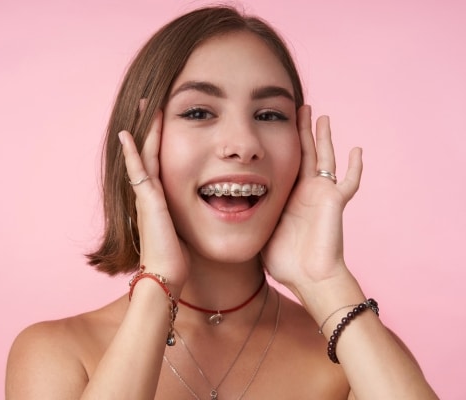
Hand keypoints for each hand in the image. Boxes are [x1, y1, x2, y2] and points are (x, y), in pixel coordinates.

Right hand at [119, 110, 188, 293]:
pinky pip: (138, 171)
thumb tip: (197, 213)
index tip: (162, 121)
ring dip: (145, 131)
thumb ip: (183, 217)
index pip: (158, 162)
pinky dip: (132, 153)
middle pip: (148, 152)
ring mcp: (145, 197)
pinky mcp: (148, 201)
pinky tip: (128, 135)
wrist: (165, 276)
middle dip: (150, 128)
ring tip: (145, 107)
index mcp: (158, 199)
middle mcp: (148, 194)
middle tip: (150, 104)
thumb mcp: (181, 230)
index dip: (159, 141)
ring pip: (144, 155)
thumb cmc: (175, 258)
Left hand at [261, 105, 361, 298]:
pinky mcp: (335, 201)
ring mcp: (322, 194)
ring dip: (322, 137)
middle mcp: (306, 190)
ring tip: (321, 116)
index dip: (281, 143)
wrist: (310, 278)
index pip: (285, 161)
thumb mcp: (264, 231)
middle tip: (300, 108)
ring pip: (324, 158)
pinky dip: (354, 168)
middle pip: (304, 152)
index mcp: (289, 195)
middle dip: (301, 130)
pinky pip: (348, 182)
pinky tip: (357, 150)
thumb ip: (255, 216)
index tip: (273, 123)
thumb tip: (232, 209)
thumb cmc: (287, 262)